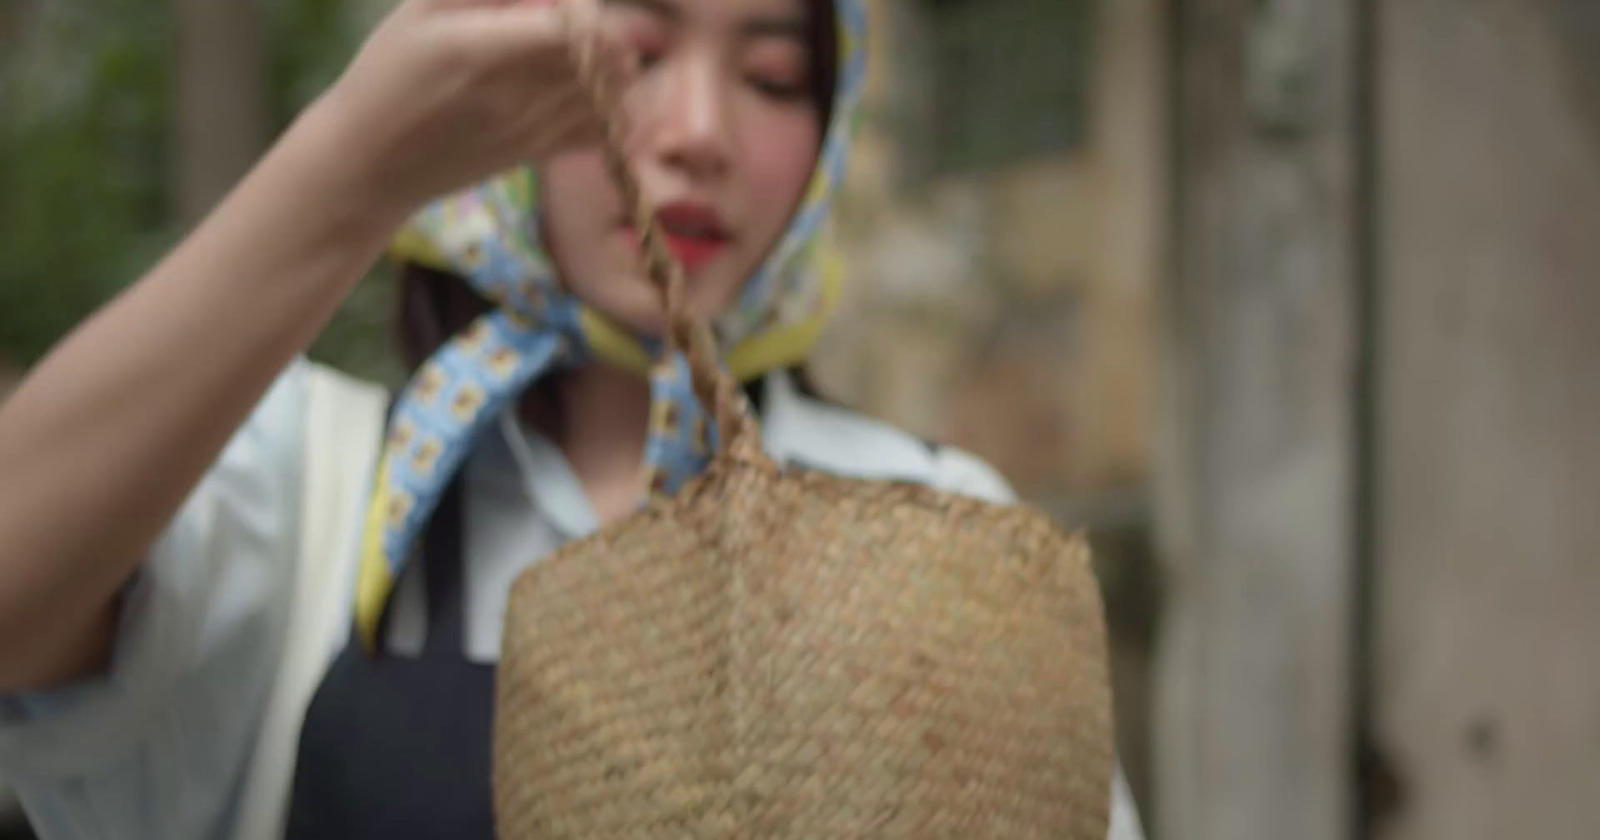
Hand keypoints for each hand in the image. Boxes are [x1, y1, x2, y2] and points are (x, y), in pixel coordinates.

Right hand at [311, 0, 628, 217]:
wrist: (372, 163)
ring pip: (613, 93)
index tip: (564, 3)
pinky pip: (605, 128)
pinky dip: (614, 103)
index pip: (573, 30)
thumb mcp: (419, 10)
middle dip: (608, 29)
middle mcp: (516, 94)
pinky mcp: (539, 153)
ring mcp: (533, 129)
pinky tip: (589, 86)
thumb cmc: (389, 73)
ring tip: (585, 51)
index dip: (585, 10)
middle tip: (577, 21)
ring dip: (615, 64)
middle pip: (606, 58)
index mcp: (481, 51)